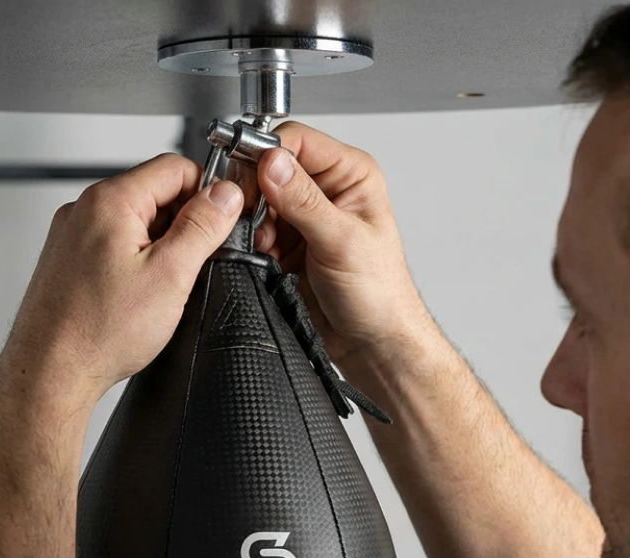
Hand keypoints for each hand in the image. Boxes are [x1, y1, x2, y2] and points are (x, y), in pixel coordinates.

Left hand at [0, 155, 243, 413]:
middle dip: (183, 224)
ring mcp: (72, 233)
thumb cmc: (97, 331)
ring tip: (158, 289)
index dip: (207, 193)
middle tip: (190, 266)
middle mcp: (84, 209)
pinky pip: (114, 243)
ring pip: (136, 221)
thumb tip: (225, 196)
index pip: (175, 167)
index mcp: (110, 200)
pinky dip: (134, 262)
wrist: (51, 371)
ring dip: (159, 246)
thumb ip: (203, 227)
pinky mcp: (68, 258)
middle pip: (155, 192)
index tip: (219, 222)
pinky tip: (136, 296)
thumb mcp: (171, 275)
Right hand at [254, 122, 434, 369]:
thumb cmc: (380, 295)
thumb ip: (304, 201)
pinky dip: (251, 243)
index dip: (267, 155)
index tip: (249, 179)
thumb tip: (273, 163)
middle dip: (255, 194)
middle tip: (252, 217)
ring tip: (266, 245)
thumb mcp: (341, 242)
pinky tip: (264, 258)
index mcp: (351, 175)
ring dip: (252, 222)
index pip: (296, 141)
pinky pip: (254, 229)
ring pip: (257, 200)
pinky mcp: (288, 242)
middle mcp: (327, 190)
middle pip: (270, 168)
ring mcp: (305, 217)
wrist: (372, 343)